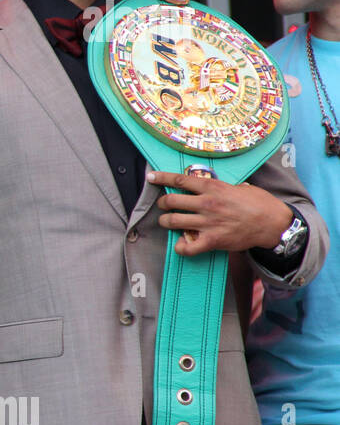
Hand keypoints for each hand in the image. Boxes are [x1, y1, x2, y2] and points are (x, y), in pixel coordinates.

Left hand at [150, 171, 293, 255]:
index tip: (150, 177)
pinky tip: (181, 244)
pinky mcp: (212, 241)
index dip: (161, 178)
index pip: (179, 180)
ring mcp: (208, 223)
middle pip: (170, 201)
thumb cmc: (259, 203)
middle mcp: (207, 204)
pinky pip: (187, 247)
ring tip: (168, 222)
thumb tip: (207, 183)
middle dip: (162, 203)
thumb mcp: (239, 187)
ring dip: (166, 222)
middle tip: (164, 205)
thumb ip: (220, 186)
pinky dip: (180, 247)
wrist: (273, 224)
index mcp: (213, 187)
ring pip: (172, 222)